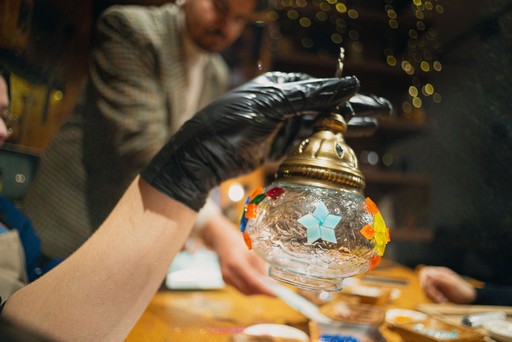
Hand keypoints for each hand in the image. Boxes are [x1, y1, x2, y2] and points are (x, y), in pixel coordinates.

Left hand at [142, 71, 359, 210]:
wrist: (202, 155)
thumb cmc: (232, 122)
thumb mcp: (272, 105)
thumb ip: (310, 96)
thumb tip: (351, 84)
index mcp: (280, 86)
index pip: (321, 88)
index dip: (347, 94)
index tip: (371, 100)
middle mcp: (284, 105)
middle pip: (325, 106)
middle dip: (354, 109)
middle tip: (383, 110)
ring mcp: (282, 128)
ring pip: (320, 126)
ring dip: (346, 128)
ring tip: (374, 126)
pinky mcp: (279, 149)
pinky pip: (308, 145)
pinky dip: (326, 145)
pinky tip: (345, 146)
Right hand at [201, 215, 274, 296]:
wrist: (222, 240)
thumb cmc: (239, 243)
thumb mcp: (253, 252)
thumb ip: (261, 268)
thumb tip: (272, 282)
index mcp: (236, 263)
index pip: (253, 281)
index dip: (265, 290)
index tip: (275, 295)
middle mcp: (229, 273)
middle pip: (248, 289)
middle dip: (262, 291)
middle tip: (274, 290)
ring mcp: (226, 278)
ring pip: (244, 291)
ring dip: (256, 291)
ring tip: (267, 286)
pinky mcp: (225, 280)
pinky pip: (240, 288)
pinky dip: (250, 288)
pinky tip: (256, 283)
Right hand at [419, 266, 476, 303]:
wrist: (470, 299)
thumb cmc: (463, 291)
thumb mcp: (453, 285)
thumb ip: (441, 279)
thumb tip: (429, 274)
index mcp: (440, 272)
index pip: (425, 272)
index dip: (422, 279)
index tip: (424, 287)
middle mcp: (436, 278)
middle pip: (425, 283)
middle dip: (430, 291)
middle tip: (439, 297)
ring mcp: (436, 285)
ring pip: (426, 291)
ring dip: (433, 297)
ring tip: (444, 300)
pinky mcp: (436, 293)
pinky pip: (430, 296)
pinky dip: (434, 300)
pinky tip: (443, 301)